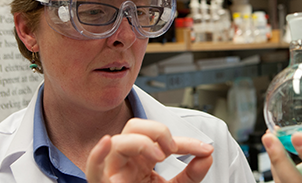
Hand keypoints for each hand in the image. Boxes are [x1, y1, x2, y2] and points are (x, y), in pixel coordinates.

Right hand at [86, 118, 213, 182]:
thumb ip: (192, 173)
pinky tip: (107, 143)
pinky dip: (98, 153)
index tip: (205, 149)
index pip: (162, 139)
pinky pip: (93, 167)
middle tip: (172, 149)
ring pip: (118, 142)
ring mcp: (113, 171)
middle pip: (134, 128)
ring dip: (141, 143)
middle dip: (156, 131)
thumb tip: (207, 155)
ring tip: (159, 156)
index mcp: (141, 158)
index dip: (187, 142)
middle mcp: (126, 160)